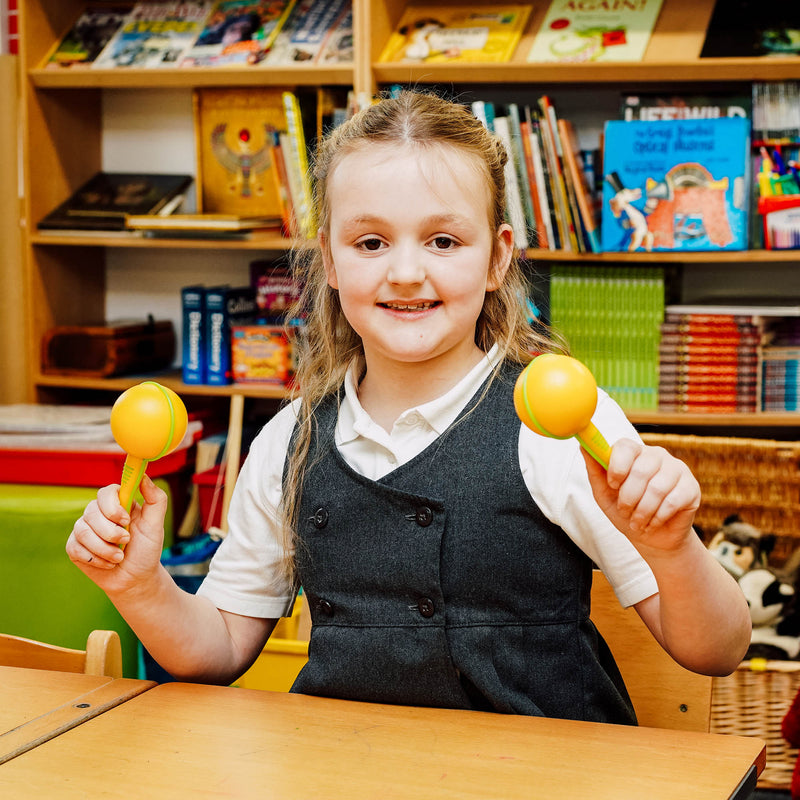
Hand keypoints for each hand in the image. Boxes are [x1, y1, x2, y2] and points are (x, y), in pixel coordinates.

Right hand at [65, 475, 167, 595]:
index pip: (106, 492)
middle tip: (126, 542)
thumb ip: (156, 499)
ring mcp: (84, 529)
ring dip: (105, 549)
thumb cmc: (147, 550)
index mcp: (118, 504)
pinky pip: (76, 548)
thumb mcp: (156, 525)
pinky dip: (96, 559)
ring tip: (119, 557)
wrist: (136, 578)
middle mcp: (98, 513)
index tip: (126, 521)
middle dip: (111, 533)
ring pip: (83, 532)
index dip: (112, 506)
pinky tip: (107, 564)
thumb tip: (144, 476)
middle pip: (92, 512)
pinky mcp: (74, 547)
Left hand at [581, 438, 700, 554]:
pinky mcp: (691, 487)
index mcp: (634, 452)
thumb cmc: (625, 511)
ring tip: (637, 521)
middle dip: (628, 497)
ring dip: (642, 511)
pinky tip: (653, 523)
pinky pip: (672, 501)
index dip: (617, 467)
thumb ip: (595, 471)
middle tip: (625, 510)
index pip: (625, 446)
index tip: (612, 485)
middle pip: (641, 470)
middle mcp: (657, 455)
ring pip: (656, 488)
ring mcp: (677, 469)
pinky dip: (657, 517)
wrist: (652, 537)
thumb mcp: (604, 493)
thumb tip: (583, 447)